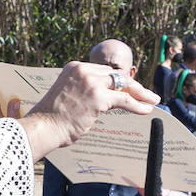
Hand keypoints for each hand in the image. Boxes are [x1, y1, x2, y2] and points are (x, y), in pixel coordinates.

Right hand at [18, 61, 156, 160]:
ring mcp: (91, 83)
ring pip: (123, 85)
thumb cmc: (51, 118)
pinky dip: (138, 105)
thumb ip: (82, 91)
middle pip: (116, 75)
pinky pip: (124, 100)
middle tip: (147, 94)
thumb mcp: (66, 95)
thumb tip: (101, 100)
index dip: (118, 80)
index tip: (129, 88)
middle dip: (133, 86)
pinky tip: (147, 109)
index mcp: (74, 67)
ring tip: (153, 100)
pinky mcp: (98, 98)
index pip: (104, 71)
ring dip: (141, 93)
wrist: (42, 127)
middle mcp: (83, 71)